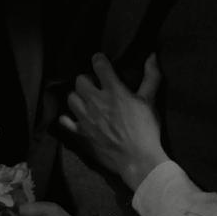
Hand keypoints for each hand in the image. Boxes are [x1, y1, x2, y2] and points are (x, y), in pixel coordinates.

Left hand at [59, 53, 169, 189]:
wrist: (138, 160)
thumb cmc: (146, 129)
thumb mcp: (150, 101)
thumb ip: (151, 76)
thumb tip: (152, 55)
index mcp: (114, 90)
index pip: (99, 65)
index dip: (98, 59)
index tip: (100, 60)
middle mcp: (96, 101)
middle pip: (80, 80)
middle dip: (87, 79)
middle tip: (95, 84)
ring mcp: (85, 118)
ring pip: (71, 98)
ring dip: (77, 96)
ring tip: (86, 100)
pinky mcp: (80, 134)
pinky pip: (64, 121)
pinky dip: (67, 118)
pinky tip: (75, 117)